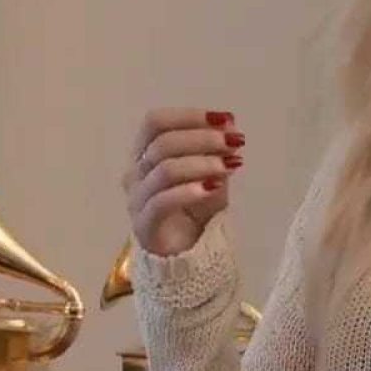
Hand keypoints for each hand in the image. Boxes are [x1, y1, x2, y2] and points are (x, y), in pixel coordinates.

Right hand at [121, 108, 244, 256]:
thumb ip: (217, 150)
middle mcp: (136, 172)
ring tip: (231, 166)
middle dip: (202, 138)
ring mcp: (137, 199)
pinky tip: (213, 187)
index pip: (156, 122)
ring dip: (202, 163)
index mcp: (146, 153)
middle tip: (234, 142)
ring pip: (164, 170)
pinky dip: (190, 190)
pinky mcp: (144, 224)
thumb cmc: (195, 209)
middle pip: (162, 143)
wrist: (187, 255)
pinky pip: (162, 201)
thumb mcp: (212, 173)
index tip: (224, 119)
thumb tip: (229, 123)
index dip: (189, 116)